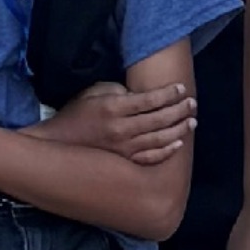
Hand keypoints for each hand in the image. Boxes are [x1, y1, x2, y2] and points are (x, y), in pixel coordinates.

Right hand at [42, 79, 193, 173]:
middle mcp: (121, 129)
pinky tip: (178, 143)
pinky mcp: (123, 161)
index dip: (168, 94)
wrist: (57, 144)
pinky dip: (167, 151)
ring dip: (179, 129)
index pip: (149, 100)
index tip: (181, 89)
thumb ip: (117, 90)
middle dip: (179, 110)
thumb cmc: (76, 114)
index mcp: (113, 108)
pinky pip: (150, 158)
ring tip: (191, 121)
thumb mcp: (92, 92)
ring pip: (159, 139)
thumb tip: (139, 95)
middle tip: (192, 104)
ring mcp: (123, 148)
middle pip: (159, 119)